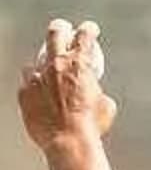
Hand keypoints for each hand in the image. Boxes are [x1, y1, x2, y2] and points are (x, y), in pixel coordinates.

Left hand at [17, 19, 117, 153]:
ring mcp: (37, 77)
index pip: (85, 36)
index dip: (88, 30)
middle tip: (63, 28)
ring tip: (48, 71)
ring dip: (44, 64)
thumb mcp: (106, 105)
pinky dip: (35, 85)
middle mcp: (56, 65)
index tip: (89, 29)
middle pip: (55, 33)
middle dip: (60, 28)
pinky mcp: (25, 92)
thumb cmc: (90, 125)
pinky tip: (40, 93)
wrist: (68, 141)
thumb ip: (98, 91)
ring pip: (36, 60)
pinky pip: (27, 82)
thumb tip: (94, 92)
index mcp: (80, 65)